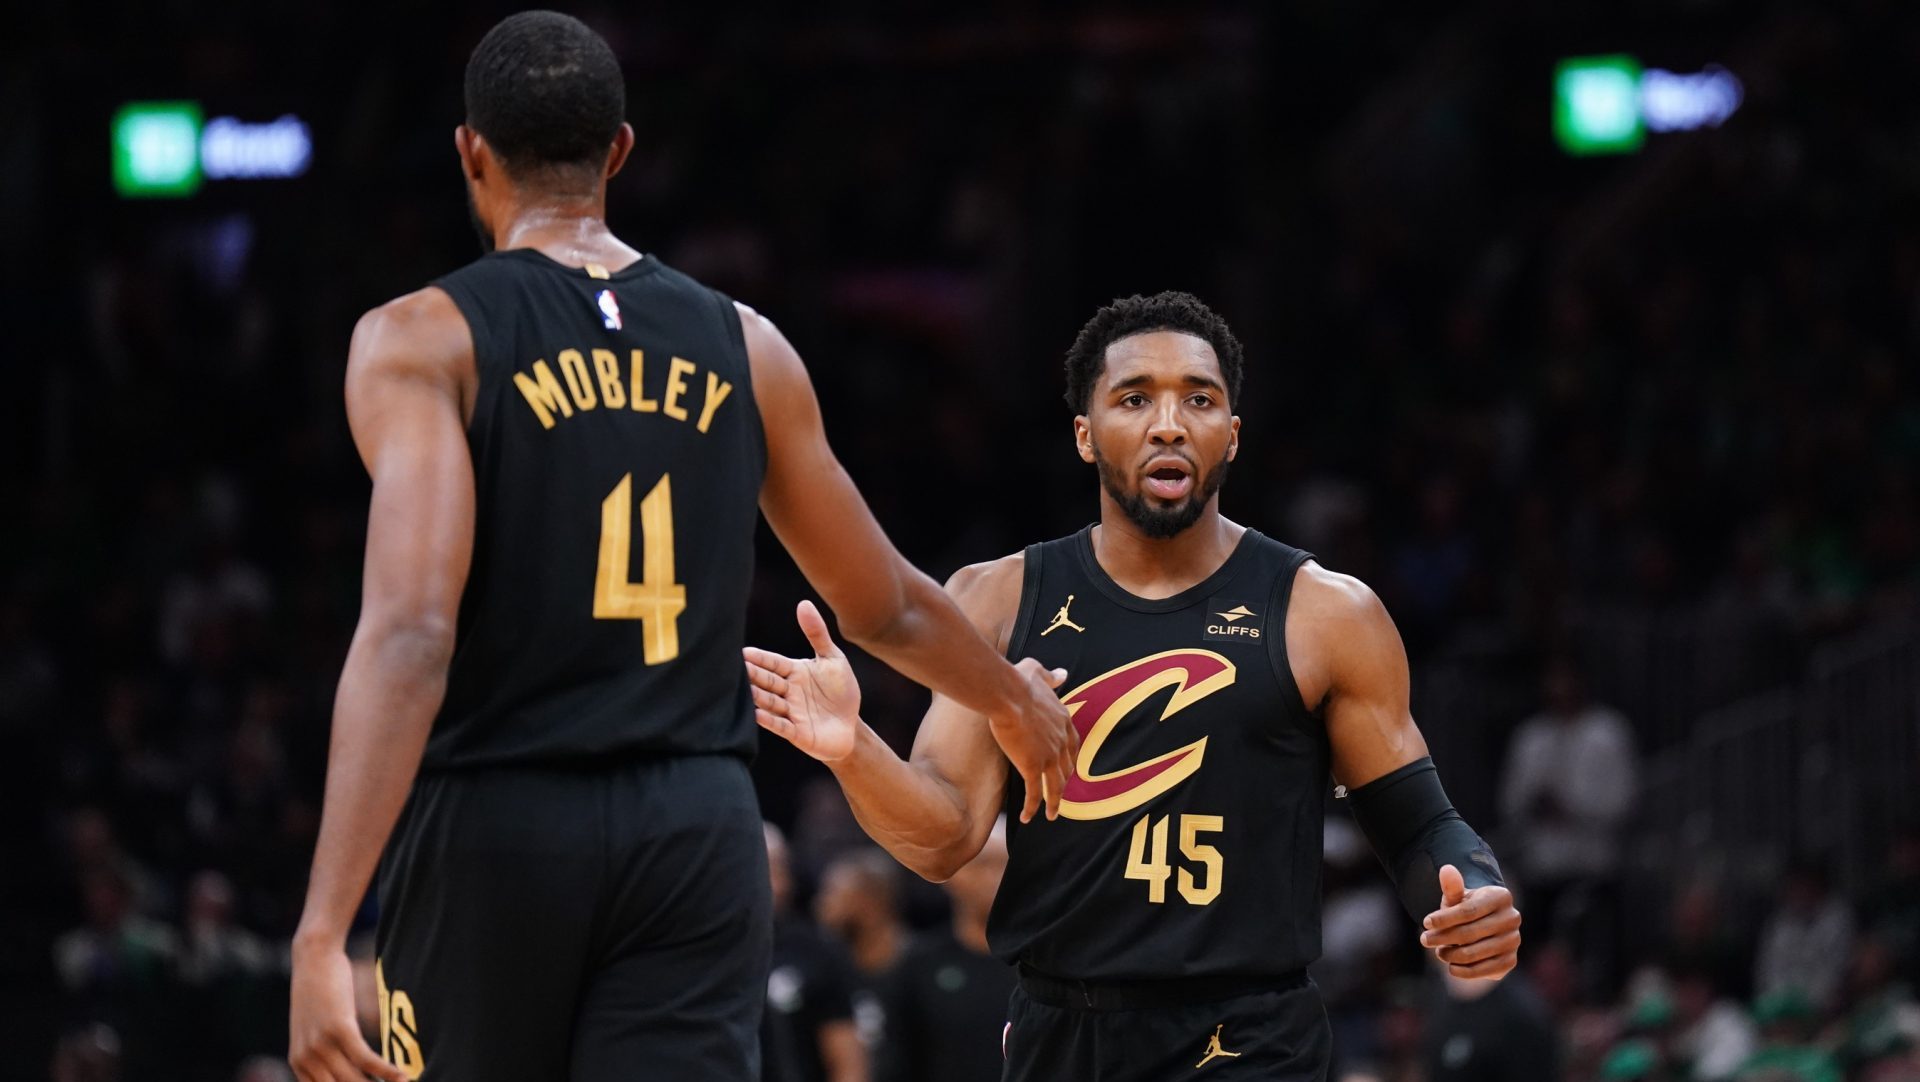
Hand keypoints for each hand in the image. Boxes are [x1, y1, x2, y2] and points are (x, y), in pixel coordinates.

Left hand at [289, 940, 404, 1081]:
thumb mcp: (313, 1028)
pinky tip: (403, 1077)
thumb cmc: (318, 991)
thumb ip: (323, 1052)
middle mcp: (307, 1059)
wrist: (313, 958)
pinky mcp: (339, 1029)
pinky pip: (365, 1059)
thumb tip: (348, 1068)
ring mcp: (321, 1045)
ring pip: (354, 1080)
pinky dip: (386, 1071)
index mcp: (299, 1063)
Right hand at [745, 601, 861, 761]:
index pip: (774, 663)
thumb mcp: (833, 659)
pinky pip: (781, 725)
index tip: (744, 653)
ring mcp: (790, 712)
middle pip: (768, 681)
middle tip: (737, 668)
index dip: (761, 659)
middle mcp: (788, 691)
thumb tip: (803, 603)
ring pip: (770, 702)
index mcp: (795, 672)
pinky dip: (769, 720)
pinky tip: (756, 714)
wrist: (851, 727)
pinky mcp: (796, 733)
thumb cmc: (841, 691)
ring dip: (757, 696)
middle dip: (754, 675)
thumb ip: (817, 633)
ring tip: (745, 690)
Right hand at [988, 658, 1074, 822]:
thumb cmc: (1019, 682)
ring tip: (1051, 815)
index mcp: (1063, 721)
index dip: (1071, 759)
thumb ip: (1051, 677)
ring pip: (1055, 786)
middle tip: (1060, 793)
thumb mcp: (1039, 673)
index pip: (1073, 745)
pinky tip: (1028, 818)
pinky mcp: (1032, 767)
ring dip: (1054, 803)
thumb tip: (1063, 674)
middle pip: (1066, 769)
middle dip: (1064, 782)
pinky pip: (1034, 793)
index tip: (1069, 768)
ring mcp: (1049, 757)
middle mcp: (1061, 742)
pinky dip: (1033, 807)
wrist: (1008, 696)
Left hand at [1419, 864, 1521, 979]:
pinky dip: (1462, 971)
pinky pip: (1482, 971)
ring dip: (1449, 955)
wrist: (1484, 925)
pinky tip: (1451, 966)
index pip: (1467, 911)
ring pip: (1472, 953)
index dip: (1444, 918)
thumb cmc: (1467, 909)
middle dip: (1441, 938)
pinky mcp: (1510, 961)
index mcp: (1501, 896)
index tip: (1425, 923)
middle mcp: (1512, 918)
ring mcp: (1514, 941)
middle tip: (1424, 940)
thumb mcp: (1458, 897)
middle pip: (1468, 933)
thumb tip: (1446, 869)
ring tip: (1439, 951)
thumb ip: (1452, 887)